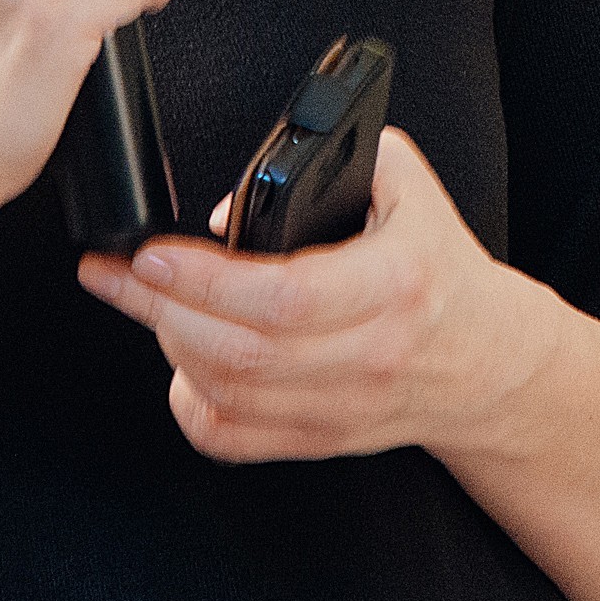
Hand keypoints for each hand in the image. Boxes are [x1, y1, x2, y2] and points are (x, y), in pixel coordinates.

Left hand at [75, 130, 560, 462]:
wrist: (487, 358)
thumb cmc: (437, 267)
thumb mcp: (409, 185)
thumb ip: (335, 161)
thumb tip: (231, 208)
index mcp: (396, 284)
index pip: (287, 297)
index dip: (206, 279)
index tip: (149, 254)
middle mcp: (369, 356)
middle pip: (239, 352)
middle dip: (157, 309)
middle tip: (112, 273)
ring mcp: (343, 407)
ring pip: (228, 394)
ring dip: (169, 345)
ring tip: (148, 303)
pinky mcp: (321, 439)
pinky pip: (233, 439)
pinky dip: (191, 405)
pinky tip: (182, 363)